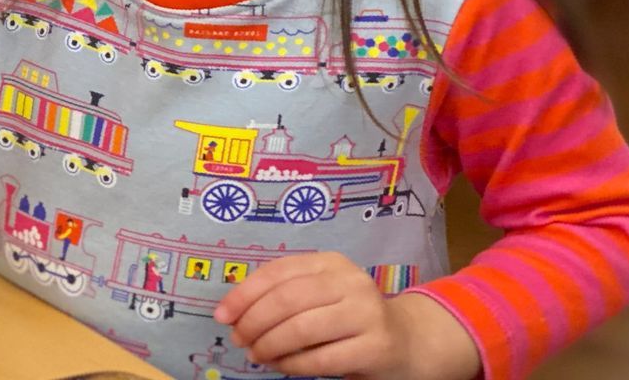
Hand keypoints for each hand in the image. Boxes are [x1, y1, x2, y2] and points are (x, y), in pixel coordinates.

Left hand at [216, 253, 479, 379]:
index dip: (244, 294)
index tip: (222, 315)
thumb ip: (281, 295)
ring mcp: (367, 313)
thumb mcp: (318, 295)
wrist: (406, 341)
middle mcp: (351, 282)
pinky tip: (282, 366)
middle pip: (286, 300)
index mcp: (331, 263)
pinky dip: (292, 365)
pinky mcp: (376, 347)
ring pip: (301, 329)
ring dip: (270, 345)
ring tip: (257, 355)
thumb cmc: (348, 317)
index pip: (277, 273)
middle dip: (254, 322)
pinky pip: (320, 358)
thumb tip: (230, 312)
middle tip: (239, 339)